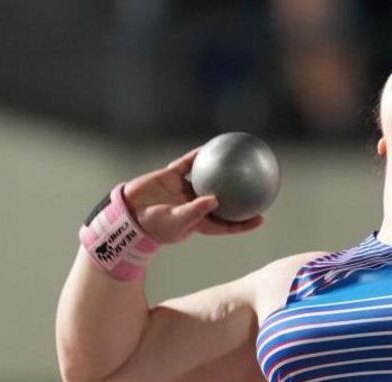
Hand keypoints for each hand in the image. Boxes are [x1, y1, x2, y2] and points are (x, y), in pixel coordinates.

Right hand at [122, 148, 263, 243]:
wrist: (129, 213)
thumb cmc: (154, 224)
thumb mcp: (177, 221)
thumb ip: (196, 211)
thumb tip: (216, 200)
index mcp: (200, 221)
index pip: (227, 223)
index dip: (244, 222)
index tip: (261, 217)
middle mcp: (195, 204)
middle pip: (223, 199)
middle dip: (239, 194)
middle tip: (258, 185)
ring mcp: (184, 190)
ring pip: (208, 178)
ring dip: (221, 170)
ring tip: (236, 159)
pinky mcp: (172, 176)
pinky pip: (189, 164)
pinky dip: (198, 156)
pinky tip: (210, 147)